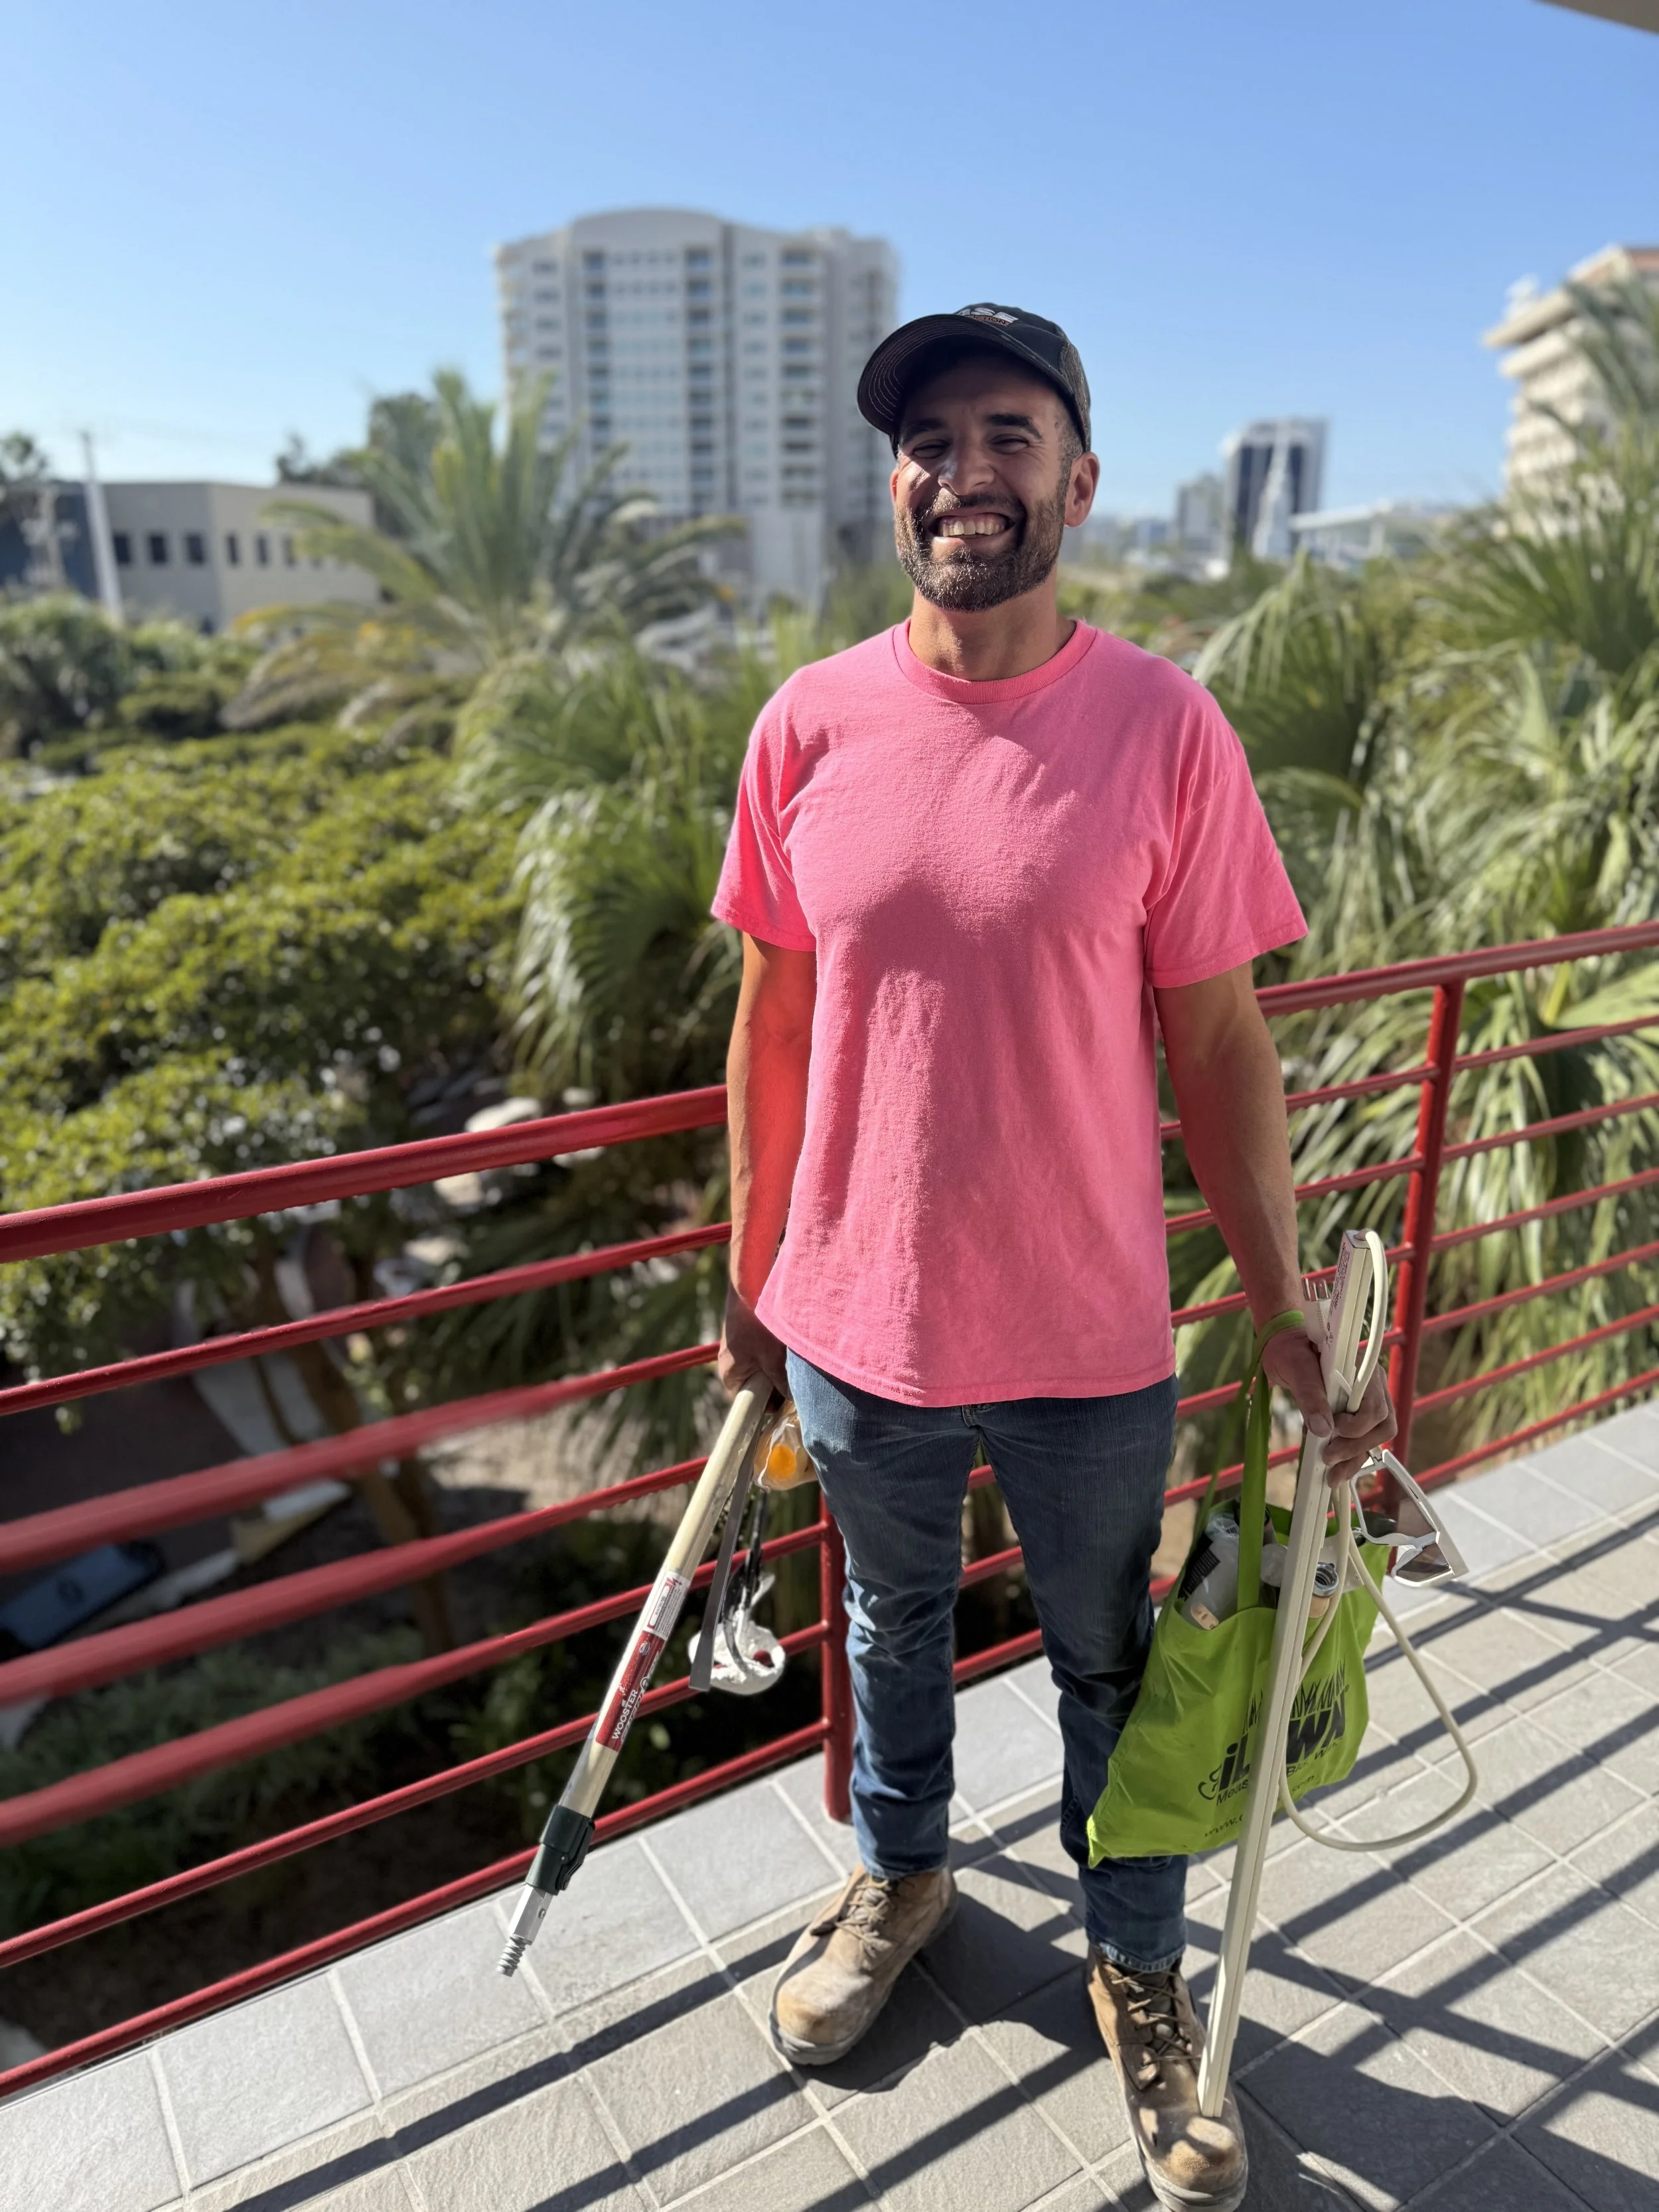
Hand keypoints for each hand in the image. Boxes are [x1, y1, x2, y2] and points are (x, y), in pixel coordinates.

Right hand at [718, 1282, 789, 1398]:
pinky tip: (782, 1342)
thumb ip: (780, 1383)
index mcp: (730, 1375)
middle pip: (755, 1385)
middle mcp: (730, 1365)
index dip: (768, 1404)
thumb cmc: (756, 1325)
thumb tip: (791, 1398)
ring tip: (786, 1355)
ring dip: (775, 1365)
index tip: (786, 1401)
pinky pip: (759, 1352)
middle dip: (774, 1383)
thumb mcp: (772, 1359)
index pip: (748, 1402)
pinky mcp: (744, 1336)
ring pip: (760, 1367)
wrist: (748, 1287)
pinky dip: (772, 1351)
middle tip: (792, 1376)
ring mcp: (736, 1350)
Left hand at [1260, 1326, 1396, 1487]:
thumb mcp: (1296, 1367)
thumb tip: (1322, 1430)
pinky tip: (1335, 1472)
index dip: (1358, 1426)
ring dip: (1354, 1460)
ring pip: (1374, 1440)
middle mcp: (1372, 1388)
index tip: (1332, 1430)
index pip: (1376, 1407)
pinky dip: (1349, 1460)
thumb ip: (1309, 1394)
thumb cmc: (1291, 1351)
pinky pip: (1361, 1443)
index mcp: (1363, 1371)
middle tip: (1327, 1458)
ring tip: (1331, 1476)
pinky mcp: (1355, 1418)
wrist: (1284, 1351)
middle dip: (1356, 1448)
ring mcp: (1366, 1404)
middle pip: (1382, 1427)